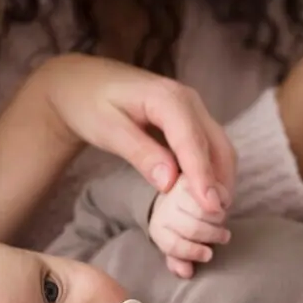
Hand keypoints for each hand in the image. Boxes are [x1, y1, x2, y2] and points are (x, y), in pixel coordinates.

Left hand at [37, 54, 235, 216]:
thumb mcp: (107, 129)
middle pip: (217, 145)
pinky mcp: (190, 121)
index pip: (192, 141)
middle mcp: (188, 101)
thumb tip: (169, 182)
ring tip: (213, 213)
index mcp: (168, 98)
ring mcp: (192, 109)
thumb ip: (139, 153)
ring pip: (219, 148)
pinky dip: (211, 172)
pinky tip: (203, 196)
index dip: (203, 176)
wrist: (82, 82)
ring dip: (220, 180)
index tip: (210, 207)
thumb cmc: (89, 103)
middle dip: (220, 183)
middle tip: (216, 219)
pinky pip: (209, 148)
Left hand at [148, 178, 230, 277]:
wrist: (180, 187)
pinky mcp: (192, 174)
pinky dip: (224, 200)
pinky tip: (224, 202)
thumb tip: (186, 273)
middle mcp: (163, 206)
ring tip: (222, 219)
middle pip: (192, 229)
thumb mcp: (178, 241)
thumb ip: (180, 257)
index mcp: (159, 228)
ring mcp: (177, 188)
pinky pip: (215, 191)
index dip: (191, 251)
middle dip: (211, 234)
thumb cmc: (183, 221)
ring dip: (219, 218)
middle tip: (222, 235)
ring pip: (205, 211)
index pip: (172, 244)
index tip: (208, 255)